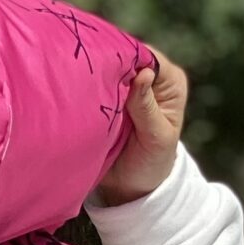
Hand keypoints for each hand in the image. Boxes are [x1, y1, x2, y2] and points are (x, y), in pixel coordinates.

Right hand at [91, 47, 187, 207]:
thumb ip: (147, 108)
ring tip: (76, 77)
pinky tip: (73, 87)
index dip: (126, 57)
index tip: (103, 64)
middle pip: (126, 58)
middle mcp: (150, 78)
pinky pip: (96, 84)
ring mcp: (128, 87)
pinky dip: (86, 86)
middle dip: (107, 63)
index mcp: (170, 83)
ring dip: (94, 74)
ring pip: (109, 69)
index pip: (147, 57)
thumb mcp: (156, 138)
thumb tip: (143, 74)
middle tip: (84, 70)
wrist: (131, 187)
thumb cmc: (152, 165)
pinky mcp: (109, 97)